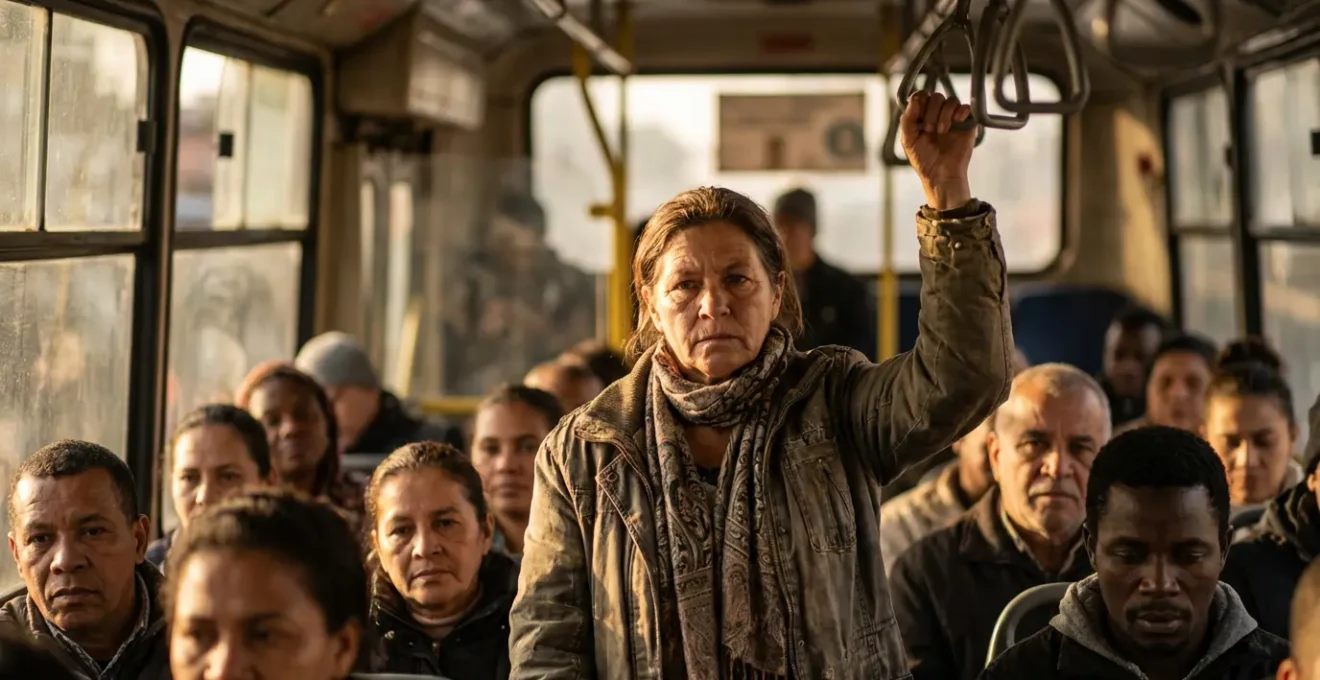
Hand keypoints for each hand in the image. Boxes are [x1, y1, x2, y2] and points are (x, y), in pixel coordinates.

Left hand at [900, 91, 976, 209]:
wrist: (940, 174)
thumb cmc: (923, 160)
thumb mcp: (908, 140)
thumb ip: (907, 119)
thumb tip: (915, 99)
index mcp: (922, 116)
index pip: (922, 96)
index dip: (920, 100)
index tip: (918, 113)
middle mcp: (938, 114)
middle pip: (936, 96)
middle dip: (932, 111)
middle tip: (930, 129)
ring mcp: (953, 118)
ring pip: (951, 100)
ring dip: (944, 114)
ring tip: (941, 131)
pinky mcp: (966, 124)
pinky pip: (967, 108)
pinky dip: (961, 111)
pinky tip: (956, 123)